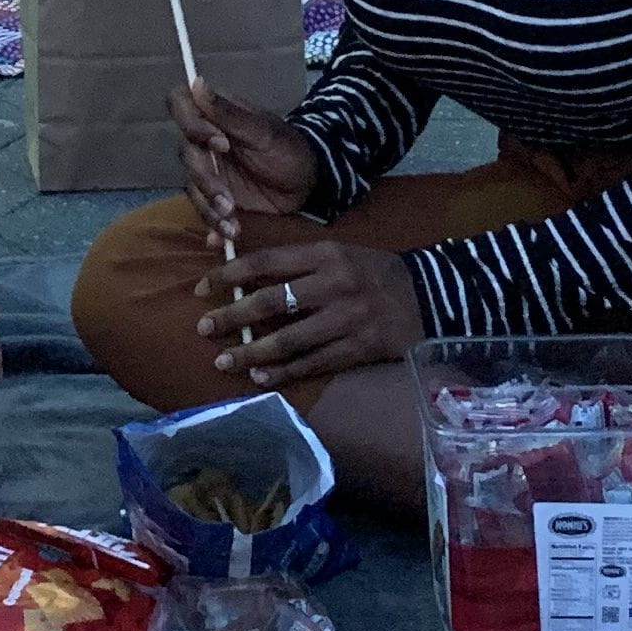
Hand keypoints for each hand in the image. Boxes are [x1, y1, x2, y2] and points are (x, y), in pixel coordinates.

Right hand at [173, 82, 317, 239]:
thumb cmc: (289, 148)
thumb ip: (228, 112)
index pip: (180, 104)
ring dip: (208, 208)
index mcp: (215, 115)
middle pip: (186, 155)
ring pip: (192, 187)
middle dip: (206, 179)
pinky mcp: (216, 198)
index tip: (219, 143)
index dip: (190, 123)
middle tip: (228, 199)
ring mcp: (210, 171)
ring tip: (232, 223)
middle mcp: (205, 141)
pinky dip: (211, 227)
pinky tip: (221, 241)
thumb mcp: (263, 131)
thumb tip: (196, 82)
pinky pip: (204, 212)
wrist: (310, 183)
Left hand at [195, 236, 421, 390]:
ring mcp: (348, 319)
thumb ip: (291, 260)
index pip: (265, 262)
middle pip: (271, 302)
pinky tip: (260, 378)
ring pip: (289, 340)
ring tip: (224, 362)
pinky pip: (314, 364)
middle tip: (203, 329)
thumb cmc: (371, 271)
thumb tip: (233, 258)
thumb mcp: (335, 252)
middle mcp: (334, 284)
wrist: (429, 295)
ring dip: (251, 353)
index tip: (202, 288)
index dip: (229, 275)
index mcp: (325, 254)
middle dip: (231, 317)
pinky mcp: (360, 348)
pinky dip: (284, 373)